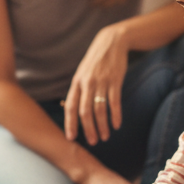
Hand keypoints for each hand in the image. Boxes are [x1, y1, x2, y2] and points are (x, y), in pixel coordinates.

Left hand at [64, 24, 129, 144]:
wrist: (112, 42)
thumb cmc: (95, 61)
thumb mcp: (82, 72)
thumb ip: (77, 90)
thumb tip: (65, 107)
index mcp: (76, 82)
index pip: (70, 106)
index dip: (70, 123)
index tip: (71, 138)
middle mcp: (87, 83)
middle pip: (85, 111)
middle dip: (88, 129)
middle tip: (93, 142)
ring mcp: (101, 81)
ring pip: (100, 109)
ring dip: (103, 125)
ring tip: (105, 137)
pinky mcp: (115, 80)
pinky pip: (114, 101)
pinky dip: (115, 115)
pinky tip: (117, 125)